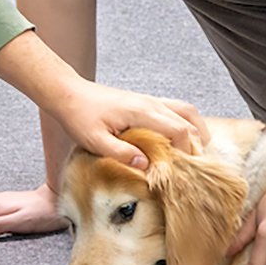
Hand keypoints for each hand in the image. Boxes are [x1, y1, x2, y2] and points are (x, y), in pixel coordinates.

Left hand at [51, 82, 212, 168]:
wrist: (69, 94)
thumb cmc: (79, 116)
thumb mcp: (95, 141)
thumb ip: (121, 153)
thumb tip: (146, 166)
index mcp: (141, 112)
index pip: (179, 130)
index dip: (186, 151)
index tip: (182, 171)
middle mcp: (150, 103)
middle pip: (189, 121)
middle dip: (196, 144)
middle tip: (194, 167)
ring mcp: (149, 100)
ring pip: (186, 112)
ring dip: (195, 131)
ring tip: (196, 153)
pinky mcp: (145, 102)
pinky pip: (175, 109)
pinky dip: (186, 123)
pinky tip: (181, 140)